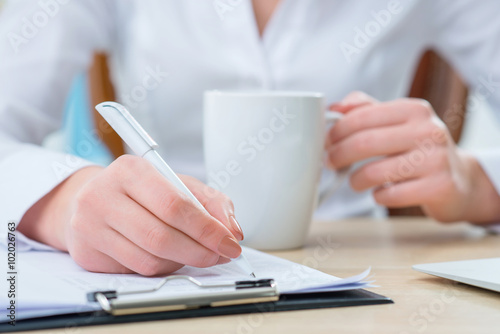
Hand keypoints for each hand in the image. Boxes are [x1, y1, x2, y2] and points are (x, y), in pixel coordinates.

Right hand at [19, 155, 244, 275]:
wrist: (93, 199)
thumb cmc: (141, 191)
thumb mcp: (178, 184)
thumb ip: (211, 202)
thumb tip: (233, 231)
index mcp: (130, 170)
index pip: (174, 205)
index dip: (206, 229)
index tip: (230, 242)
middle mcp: (103, 196)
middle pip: (160, 237)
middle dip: (199, 252)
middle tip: (220, 255)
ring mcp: (90, 227)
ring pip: (149, 260)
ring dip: (182, 262)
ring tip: (195, 253)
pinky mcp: (87, 254)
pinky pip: (136, 272)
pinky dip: (162, 268)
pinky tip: (169, 256)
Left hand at [325, 91, 499, 222]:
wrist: (459, 181)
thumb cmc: (418, 149)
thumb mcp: (397, 122)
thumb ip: (366, 110)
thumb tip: (336, 107)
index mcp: (414, 109)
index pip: (362, 116)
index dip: (336, 131)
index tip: (326, 142)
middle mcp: (428, 131)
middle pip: (364, 143)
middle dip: (338, 155)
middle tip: (330, 163)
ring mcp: (435, 160)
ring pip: (374, 172)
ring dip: (355, 180)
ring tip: (356, 182)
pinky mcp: (438, 188)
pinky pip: (389, 195)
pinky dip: (377, 197)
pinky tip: (381, 192)